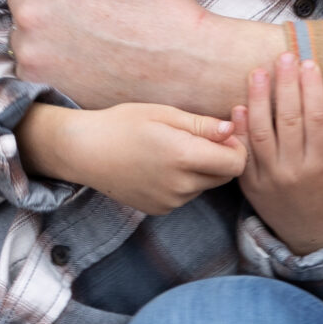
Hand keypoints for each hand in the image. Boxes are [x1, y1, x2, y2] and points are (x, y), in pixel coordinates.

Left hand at [5, 0, 281, 115]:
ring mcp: (30, 48)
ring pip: (24, 22)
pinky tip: (80, 54)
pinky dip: (46, 55)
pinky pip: (28, 56)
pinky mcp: (37, 79)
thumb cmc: (163, 1)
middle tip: (94, 5)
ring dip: (45, 22)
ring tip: (89, 31)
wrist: (184, 64)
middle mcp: (30, 9)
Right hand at [16, 101, 246, 216]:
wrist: (85, 151)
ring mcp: (170, 201)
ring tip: (172, 150)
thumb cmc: (122, 124)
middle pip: (225, 176)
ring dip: (200, 170)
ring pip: (205, 186)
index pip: (237, 162)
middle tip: (199, 138)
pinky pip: (185, 195)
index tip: (222, 134)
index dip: (236, 147)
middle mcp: (181, 185)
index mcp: (184, 157)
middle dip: (221, 158)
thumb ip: (201, 125)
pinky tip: (159, 166)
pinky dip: (182, 182)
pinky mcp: (160, 209)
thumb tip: (232, 129)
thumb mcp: (163, 114)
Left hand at [236, 52, 322, 255]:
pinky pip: (243, 151)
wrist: (309, 236)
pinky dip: (239, 128)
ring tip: (257, 72)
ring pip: (261, 132)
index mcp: (320, 166)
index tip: (310, 64)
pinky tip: (238, 104)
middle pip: (287, 120)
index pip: (316, 119)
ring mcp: (267, 176)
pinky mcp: (248, 182)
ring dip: (258, 99)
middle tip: (284, 57)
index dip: (313, 90)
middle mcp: (292, 169)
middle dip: (286, 86)